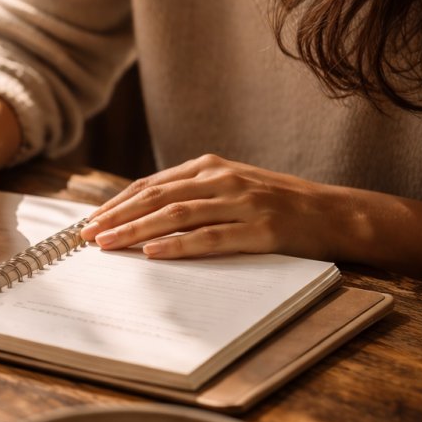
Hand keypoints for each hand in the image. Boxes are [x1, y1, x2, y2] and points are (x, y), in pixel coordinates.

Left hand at [79, 153, 348, 260]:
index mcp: (210, 167)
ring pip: (177, 216)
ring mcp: (243, 202)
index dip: (117, 204)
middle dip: (117, 217)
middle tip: (87, 236)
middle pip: (157, 198)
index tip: (89, 222)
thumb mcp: (230, 189)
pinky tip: (153, 254)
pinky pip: (211, 238)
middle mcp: (222, 179)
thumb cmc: (276, 205)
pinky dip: (179, 246)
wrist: (334, 214)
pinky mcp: (261, 228)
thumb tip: (141, 216)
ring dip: (137, 231)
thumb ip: (192, 195)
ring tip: (108, 245)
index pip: (151, 185)